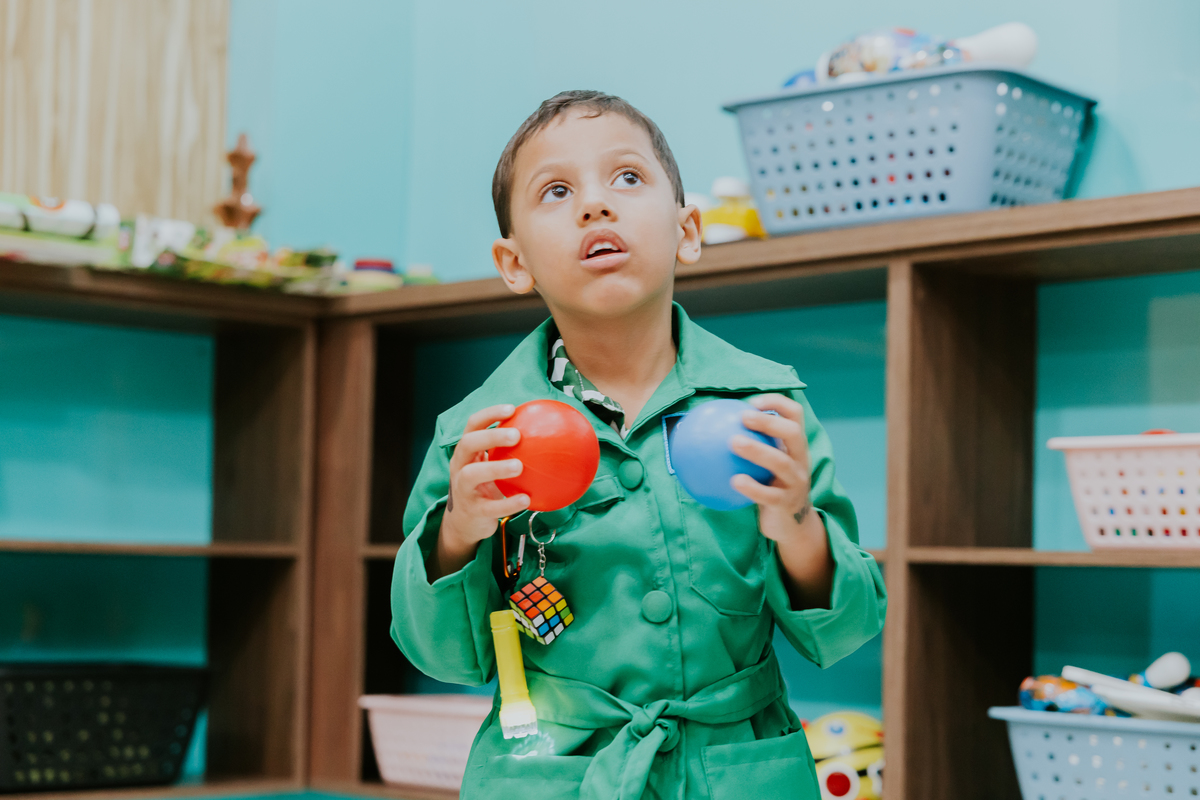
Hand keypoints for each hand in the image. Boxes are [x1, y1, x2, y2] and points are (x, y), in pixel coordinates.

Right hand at [431, 404, 530, 578]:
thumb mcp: (492, 467)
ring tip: (519, 466)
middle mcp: (460, 466)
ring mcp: (462, 489)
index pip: (473, 425)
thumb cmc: (485, 488)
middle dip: (491, 436)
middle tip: (517, 435)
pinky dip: (508, 503)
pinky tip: (527, 499)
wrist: (466, 523)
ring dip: (496, 468)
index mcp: (467, 452)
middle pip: (467, 444)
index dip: (489, 414)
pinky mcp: (472, 511)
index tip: (512, 409)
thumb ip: (510, 452)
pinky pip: (489, 507)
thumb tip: (547, 435)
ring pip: (472, 474)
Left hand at [730, 393, 833, 609]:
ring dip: (757, 450)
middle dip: (769, 421)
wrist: (790, 525)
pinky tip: (733, 482)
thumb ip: (749, 445)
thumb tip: (709, 427)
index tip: (752, 401)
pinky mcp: (786, 504)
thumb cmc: (771, 487)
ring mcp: (796, 482)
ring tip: (733, 442)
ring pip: (781, 462)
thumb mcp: (766, 465)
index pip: (794, 415)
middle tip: (743, 416)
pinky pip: (769, 495)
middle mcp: (800, 460)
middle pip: (793, 433)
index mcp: (795, 446)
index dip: (777, 402)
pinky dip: (752, 487)